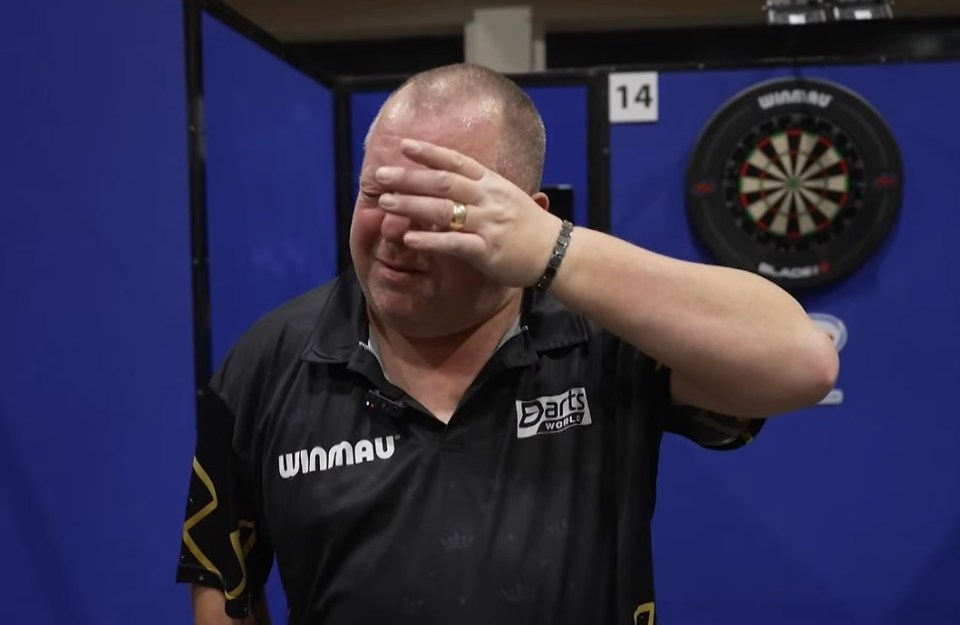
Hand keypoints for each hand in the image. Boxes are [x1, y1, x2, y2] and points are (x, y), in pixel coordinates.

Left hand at [374, 138, 564, 287]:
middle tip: (380, 175)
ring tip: (385, 203)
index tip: (404, 145)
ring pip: (444, 211)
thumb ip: (479, 190)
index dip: (430, 152)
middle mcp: (488, 199)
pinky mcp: (487, 250)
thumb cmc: (529, 227)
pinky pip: (454, 243)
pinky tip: (409, 239)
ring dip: (411, 205)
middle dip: (409, 178)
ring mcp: (488, 224)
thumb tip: (450, 182)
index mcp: (492, 183)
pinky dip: (430, 240)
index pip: (457, 161)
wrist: (557, 252)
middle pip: (443, 183)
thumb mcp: (506, 198)